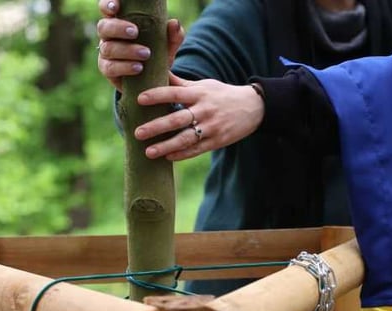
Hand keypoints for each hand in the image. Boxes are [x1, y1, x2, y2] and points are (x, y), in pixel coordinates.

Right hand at [96, 0, 184, 91]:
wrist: (153, 81)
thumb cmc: (156, 55)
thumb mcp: (167, 45)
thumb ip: (173, 35)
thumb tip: (174, 23)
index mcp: (119, 22)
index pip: (107, 9)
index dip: (107, 5)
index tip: (116, 6)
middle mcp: (109, 36)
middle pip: (104, 27)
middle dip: (118, 28)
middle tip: (135, 32)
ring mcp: (106, 53)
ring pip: (108, 48)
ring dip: (127, 50)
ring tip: (145, 53)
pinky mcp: (107, 70)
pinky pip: (110, 67)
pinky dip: (125, 67)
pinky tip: (138, 67)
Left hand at [134, 74, 265, 160]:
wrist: (253, 108)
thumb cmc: (223, 95)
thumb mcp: (204, 85)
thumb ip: (181, 83)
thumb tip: (159, 72)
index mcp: (199, 94)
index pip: (174, 93)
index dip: (157, 96)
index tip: (139, 99)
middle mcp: (205, 110)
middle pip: (177, 119)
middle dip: (156, 127)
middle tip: (137, 133)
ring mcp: (212, 127)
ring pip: (185, 138)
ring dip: (166, 146)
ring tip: (148, 152)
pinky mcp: (218, 141)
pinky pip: (197, 149)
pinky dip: (182, 154)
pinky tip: (168, 157)